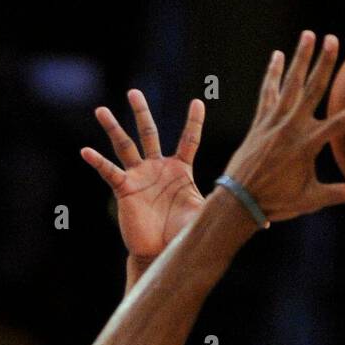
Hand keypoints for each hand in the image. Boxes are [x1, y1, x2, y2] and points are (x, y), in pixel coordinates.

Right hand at [81, 91, 205, 259]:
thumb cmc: (181, 233)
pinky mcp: (125, 189)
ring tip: (101, 111)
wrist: (160, 252)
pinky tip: (86, 151)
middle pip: (149, 133)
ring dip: (113, 128)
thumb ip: (219, 204)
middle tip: (134, 93)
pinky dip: (98, 162)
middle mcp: (157, 168)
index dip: (193, 122)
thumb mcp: (202, 214)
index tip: (197, 102)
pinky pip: (109, 172)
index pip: (188, 140)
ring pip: (125, 146)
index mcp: (180, 170)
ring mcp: (139, 177)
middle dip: (141, 113)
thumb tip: (258, 217)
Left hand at [222, 31, 344, 223]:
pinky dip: (273, 74)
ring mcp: (273, 122)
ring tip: (308, 34)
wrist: (239, 200)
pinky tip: (277, 56)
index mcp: (306, 146)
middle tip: (332, 39)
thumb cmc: (277, 202)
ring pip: (289, 84)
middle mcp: (290, 128)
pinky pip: (268, 92)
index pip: (338, 125)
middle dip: (324, 63)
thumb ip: (339, 194)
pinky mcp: (260, 122)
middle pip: (312, 90)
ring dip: (299, 58)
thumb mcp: (310, 200)